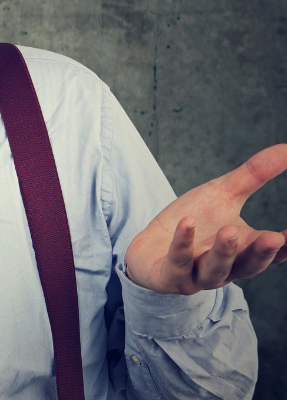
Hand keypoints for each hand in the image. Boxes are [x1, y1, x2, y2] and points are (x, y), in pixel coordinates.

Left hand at [124, 143, 286, 293]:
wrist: (149, 245)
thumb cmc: (194, 219)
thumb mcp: (223, 193)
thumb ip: (254, 175)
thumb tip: (286, 147)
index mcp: (244, 251)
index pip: (270, 253)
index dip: (284, 247)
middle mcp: (226, 268)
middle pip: (248, 266)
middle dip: (260, 253)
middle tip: (273, 238)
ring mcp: (196, 275)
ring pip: (215, 270)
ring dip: (223, 252)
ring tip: (229, 231)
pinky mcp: (168, 276)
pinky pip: (177, 263)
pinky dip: (182, 244)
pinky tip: (186, 223)